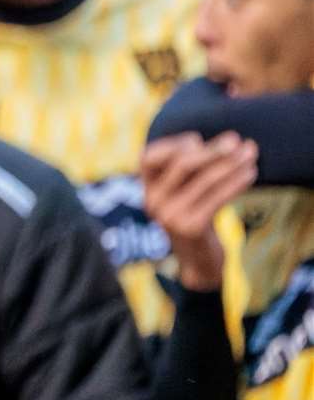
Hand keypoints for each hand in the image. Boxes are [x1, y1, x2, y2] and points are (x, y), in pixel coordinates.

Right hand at [142, 132, 256, 290]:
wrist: (198, 260)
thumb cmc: (195, 216)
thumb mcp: (185, 192)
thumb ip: (192, 170)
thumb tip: (227, 143)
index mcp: (147, 189)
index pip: (149, 157)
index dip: (172, 144)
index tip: (197, 139)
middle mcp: (153, 202)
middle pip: (181, 164)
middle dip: (211, 150)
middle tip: (234, 140)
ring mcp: (170, 216)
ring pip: (204, 179)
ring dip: (231, 163)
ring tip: (250, 152)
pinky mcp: (191, 227)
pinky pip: (217, 197)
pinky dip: (236, 182)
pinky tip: (251, 173)